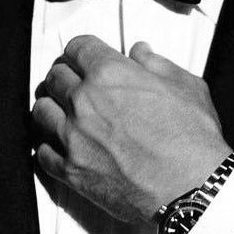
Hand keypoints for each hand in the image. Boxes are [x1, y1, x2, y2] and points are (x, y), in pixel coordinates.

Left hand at [31, 35, 231, 222]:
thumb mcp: (186, 85)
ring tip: (66, 110)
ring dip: (52, 105)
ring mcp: (73, 137)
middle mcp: (85, 101)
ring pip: (41, 110)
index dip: (83, 49)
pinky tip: (63, 142)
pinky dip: (50, 143)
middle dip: (66, 73)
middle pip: (55, 76)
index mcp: (111, 73)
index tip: (86, 55)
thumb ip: (157, 63)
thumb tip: (140, 51)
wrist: (190, 186)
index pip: (77, 47)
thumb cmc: (192, 135)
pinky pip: (42, 151)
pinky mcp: (70, 170)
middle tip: (77, 80)